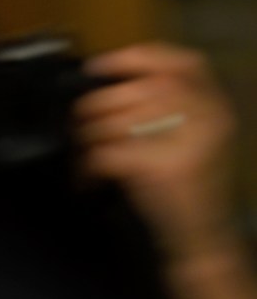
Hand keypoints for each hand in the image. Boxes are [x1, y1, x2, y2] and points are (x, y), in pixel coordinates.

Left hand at [75, 42, 237, 261]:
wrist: (203, 242)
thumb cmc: (189, 192)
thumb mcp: (194, 141)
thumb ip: (169, 110)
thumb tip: (112, 83)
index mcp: (218, 108)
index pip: (185, 63)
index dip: (138, 57)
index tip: (100, 65)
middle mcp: (212, 119)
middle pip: (140, 90)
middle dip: (99, 105)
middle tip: (80, 124)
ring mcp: (191, 143)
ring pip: (119, 121)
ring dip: (89, 137)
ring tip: (83, 153)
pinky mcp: (166, 169)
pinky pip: (110, 154)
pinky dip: (89, 166)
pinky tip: (88, 178)